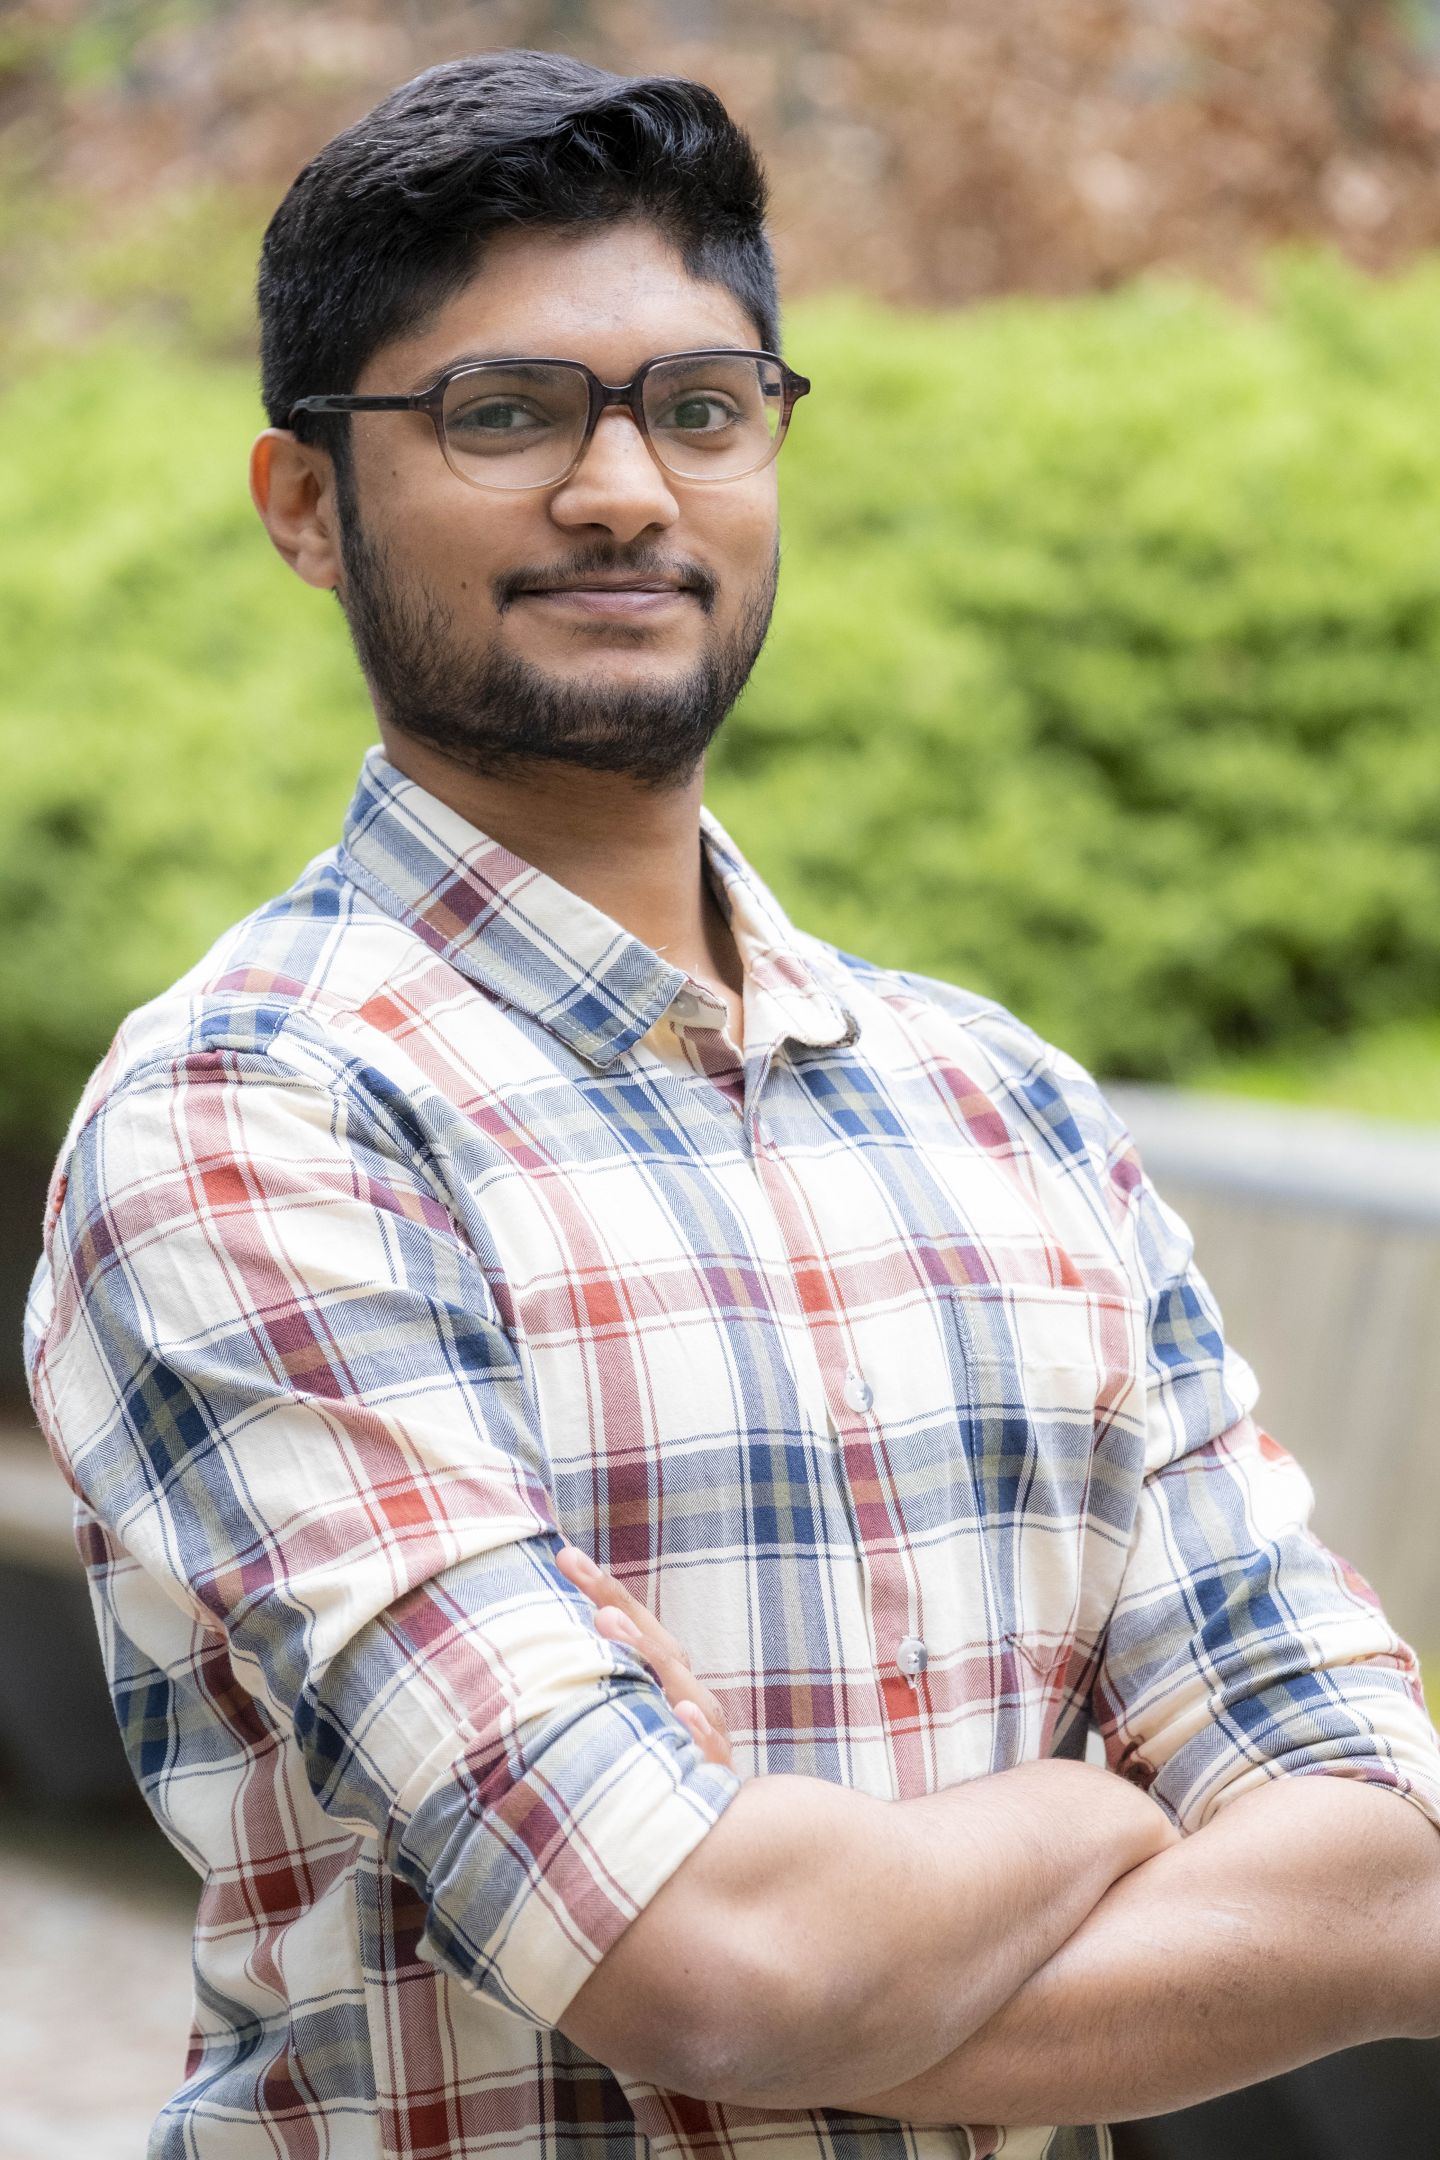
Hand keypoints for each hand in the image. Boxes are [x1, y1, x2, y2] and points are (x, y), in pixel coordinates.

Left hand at [557, 1543, 734, 1770]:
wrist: (722, 1831)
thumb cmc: (659, 1772)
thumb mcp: (632, 1726)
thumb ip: (607, 1686)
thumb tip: (558, 1648)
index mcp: (666, 1680)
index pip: (635, 1626)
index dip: (605, 1591)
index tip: (565, 1556)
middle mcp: (687, 1697)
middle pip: (656, 1646)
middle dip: (618, 1607)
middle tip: (578, 1570)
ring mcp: (703, 1734)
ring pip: (679, 1688)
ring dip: (645, 1652)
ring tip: (609, 1622)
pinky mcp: (714, 1777)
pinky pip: (708, 1752)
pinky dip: (697, 1732)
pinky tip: (681, 1713)